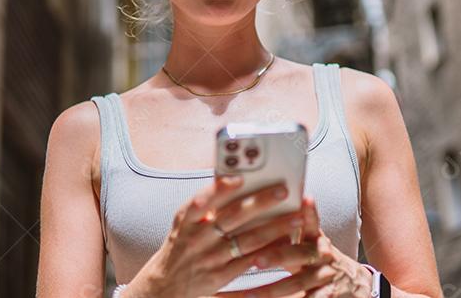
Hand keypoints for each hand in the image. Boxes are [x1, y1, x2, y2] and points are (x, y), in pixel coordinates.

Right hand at [124, 176, 308, 297]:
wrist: (164, 284)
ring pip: (247, 240)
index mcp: (187, 220)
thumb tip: (234, 180)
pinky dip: (269, 251)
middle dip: (260, 202)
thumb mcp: (184, 223)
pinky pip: (249, 261)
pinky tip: (286, 242)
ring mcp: (210, 258)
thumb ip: (205, 205)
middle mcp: (198, 238)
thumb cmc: (182, 245)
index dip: (220, 188)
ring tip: (296, 217)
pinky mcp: (220, 276)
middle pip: (233, 217)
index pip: (202, 200)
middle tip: (283, 191)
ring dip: (274, 227)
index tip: (241, 178)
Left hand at [217, 197, 374, 297]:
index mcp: (317, 239)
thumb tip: (255, 216)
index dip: (309, 213)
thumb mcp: (310, 244)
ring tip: (248, 294)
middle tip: (255, 260)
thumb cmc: (320, 260)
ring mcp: (327, 278)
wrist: (356, 284)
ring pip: (298, 284)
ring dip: (272, 290)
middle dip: (277, 256)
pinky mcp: (329, 296)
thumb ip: (289, 232)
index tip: (304, 199)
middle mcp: (323, 256)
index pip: (312, 223)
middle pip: (300, 254)